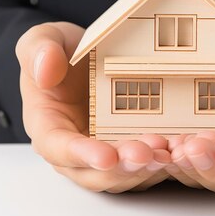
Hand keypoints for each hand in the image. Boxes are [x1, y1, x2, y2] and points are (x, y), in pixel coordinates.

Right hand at [16, 22, 170, 192]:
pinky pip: (140, 167)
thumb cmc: (60, 51)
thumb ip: (38, 51)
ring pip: (120, 176)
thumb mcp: (43, 39)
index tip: (106, 156)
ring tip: (166, 153)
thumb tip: (44, 72)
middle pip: (93, 173)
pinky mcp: (126, 151)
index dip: (82, 155)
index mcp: (47, 125)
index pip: (59, 148)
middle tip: (147, 154)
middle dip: (121, 168)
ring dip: (143, 170)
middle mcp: (72, 149)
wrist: (85, 55)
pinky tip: (177, 151)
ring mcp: (101, 153)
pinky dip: (158, 164)